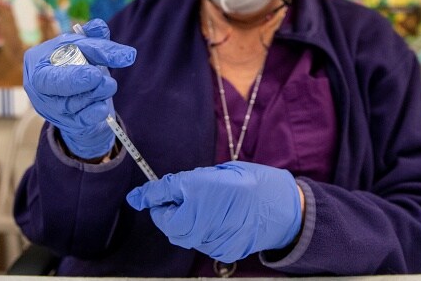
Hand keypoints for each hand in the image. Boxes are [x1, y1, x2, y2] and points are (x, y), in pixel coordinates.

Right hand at [23, 19, 135, 158]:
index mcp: (39, 59)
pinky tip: (103, 107)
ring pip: (71, 102)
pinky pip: (79, 120)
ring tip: (108, 86)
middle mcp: (37, 84)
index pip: (61, 53)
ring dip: (96, 93)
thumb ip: (95, 38)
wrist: (81, 98)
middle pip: (56, 81)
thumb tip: (100, 27)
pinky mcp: (62, 123)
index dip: (92, 52)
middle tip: (102, 77)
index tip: (118, 57)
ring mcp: (47, 106)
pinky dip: (94, 112)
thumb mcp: (86, 50)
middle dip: (80, 79)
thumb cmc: (79, 66)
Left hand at [126, 161, 301, 261]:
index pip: (162, 193)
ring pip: (182, 234)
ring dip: (183, 223)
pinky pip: (201, 243)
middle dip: (168, 211)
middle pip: (166, 221)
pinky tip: (220, 221)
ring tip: (205, 208)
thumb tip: (169, 189)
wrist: (283, 208)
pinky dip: (203, 233)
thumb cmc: (255, 182)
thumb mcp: (222, 171)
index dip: (147, 195)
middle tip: (181, 198)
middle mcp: (198, 217)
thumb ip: (191, 181)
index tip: (137, 198)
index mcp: (198, 189)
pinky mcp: (219, 251)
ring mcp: (209, 238)